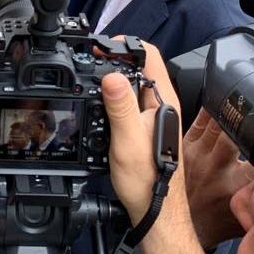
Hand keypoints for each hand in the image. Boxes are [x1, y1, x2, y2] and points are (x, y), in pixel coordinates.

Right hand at [101, 39, 187, 225]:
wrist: (153, 208)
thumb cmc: (146, 179)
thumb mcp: (127, 139)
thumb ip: (120, 106)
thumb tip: (111, 75)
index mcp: (162, 100)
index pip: (148, 54)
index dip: (125, 44)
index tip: (102, 47)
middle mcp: (160, 103)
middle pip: (138, 65)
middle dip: (114, 58)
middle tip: (90, 60)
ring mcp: (152, 114)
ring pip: (131, 83)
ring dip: (112, 77)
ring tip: (91, 78)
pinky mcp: (143, 125)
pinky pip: (127, 100)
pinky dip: (111, 95)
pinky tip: (99, 103)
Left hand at [183, 108, 253, 247]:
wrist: (189, 224)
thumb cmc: (222, 220)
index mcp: (239, 185)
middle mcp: (218, 167)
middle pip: (236, 132)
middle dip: (249, 119)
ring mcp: (200, 155)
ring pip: (217, 122)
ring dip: (229, 109)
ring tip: (240, 100)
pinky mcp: (185, 146)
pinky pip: (199, 120)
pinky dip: (210, 108)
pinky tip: (219, 100)